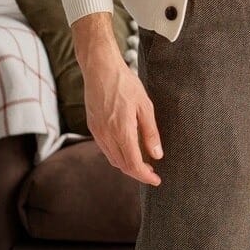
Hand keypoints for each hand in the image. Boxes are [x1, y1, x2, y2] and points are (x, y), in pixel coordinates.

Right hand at [75, 14, 161, 185]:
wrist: (100, 69)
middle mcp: (106, 136)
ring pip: (112, 159)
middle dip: (137, 173)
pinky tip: (127, 150)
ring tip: (142, 163)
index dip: (145, 176)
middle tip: (152, 173)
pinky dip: (117, 155)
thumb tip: (157, 155)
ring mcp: (97, 132)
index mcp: (121, 131)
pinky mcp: (92, 127)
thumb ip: (150, 133)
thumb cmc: (125, 84)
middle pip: (122, 165)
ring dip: (127, 165)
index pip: (133, 164)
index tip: (156, 180)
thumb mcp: (145, 106)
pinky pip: (105, 149)